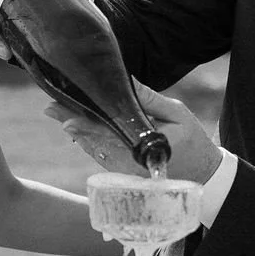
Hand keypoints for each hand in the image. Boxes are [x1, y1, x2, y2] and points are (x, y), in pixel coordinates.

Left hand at [46, 80, 221, 184]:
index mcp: (144, 147)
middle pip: (94, 141)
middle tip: (51, 108)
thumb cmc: (193, 141)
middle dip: (73, 123)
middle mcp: (130, 163)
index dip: (85, 125)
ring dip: (76, 132)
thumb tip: (126, 80)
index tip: (65, 116)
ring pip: (95, 150)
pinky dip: (88, 142)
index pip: (109, 134)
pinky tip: (75, 129)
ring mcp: (126, 171)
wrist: (203, 175)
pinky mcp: (126, 173)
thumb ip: (149, 100)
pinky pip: (102, 157)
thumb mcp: (177, 114)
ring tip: (56, 114)